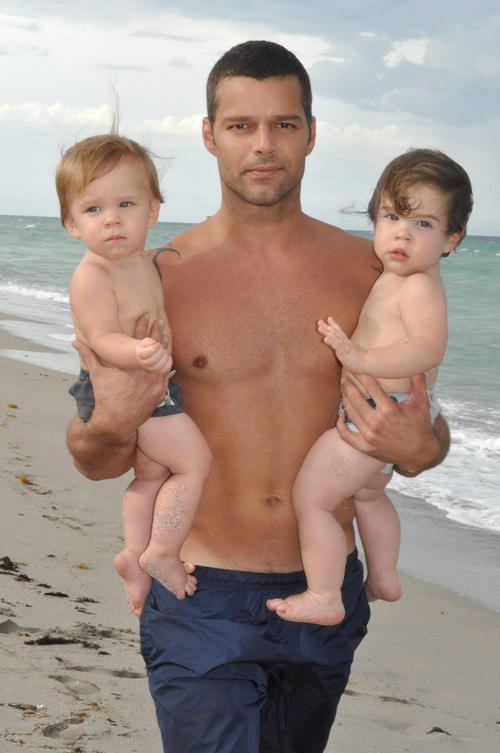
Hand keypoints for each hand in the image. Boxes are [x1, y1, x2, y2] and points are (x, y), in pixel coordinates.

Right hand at [72, 317, 168, 440]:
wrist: (116, 422)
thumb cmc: (105, 397)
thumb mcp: (97, 375)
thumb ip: (88, 355)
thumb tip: (75, 342)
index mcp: (130, 365)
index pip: (138, 340)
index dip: (141, 326)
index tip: (144, 315)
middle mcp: (145, 373)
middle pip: (155, 347)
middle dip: (156, 332)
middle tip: (158, 321)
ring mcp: (155, 383)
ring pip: (163, 359)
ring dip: (164, 346)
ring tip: (165, 334)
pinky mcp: (160, 392)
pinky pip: (166, 373)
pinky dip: (165, 363)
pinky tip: (167, 355)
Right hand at [136, 337, 172, 373]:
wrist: (144, 356)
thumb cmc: (146, 347)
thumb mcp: (146, 341)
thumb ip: (149, 342)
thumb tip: (154, 343)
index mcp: (140, 354)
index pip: (147, 353)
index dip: (155, 348)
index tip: (158, 344)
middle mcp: (144, 363)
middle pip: (152, 361)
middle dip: (160, 352)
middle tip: (161, 347)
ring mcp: (150, 369)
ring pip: (158, 367)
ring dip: (164, 357)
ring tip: (164, 352)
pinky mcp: (157, 372)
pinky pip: (164, 370)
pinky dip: (169, 363)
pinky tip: (169, 357)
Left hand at [318, 316, 365, 372]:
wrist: (368, 363)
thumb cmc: (359, 359)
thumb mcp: (351, 353)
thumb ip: (347, 350)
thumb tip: (343, 349)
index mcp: (347, 342)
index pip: (340, 332)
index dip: (334, 325)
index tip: (328, 318)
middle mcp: (345, 342)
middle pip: (335, 332)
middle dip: (326, 326)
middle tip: (318, 321)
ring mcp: (345, 346)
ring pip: (335, 337)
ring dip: (327, 332)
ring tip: (319, 327)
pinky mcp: (345, 352)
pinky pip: (338, 346)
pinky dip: (331, 341)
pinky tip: (325, 338)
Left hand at [337, 374, 440, 474]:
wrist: (420, 454)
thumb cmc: (420, 426)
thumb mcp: (422, 403)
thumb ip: (418, 382)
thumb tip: (416, 365)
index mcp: (389, 410)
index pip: (371, 387)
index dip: (362, 375)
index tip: (357, 368)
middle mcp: (377, 423)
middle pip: (356, 399)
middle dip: (348, 386)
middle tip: (345, 378)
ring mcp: (369, 436)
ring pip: (350, 414)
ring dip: (345, 400)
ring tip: (343, 391)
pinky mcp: (365, 447)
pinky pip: (346, 435)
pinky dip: (340, 425)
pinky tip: (341, 415)